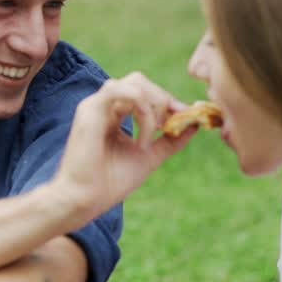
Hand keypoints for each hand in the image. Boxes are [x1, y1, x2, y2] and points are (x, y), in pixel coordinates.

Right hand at [52, 72, 196, 222]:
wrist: (85, 200)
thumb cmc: (110, 183)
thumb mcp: (149, 157)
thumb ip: (171, 140)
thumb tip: (195, 123)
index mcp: (114, 114)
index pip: (145, 91)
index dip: (169, 100)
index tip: (188, 116)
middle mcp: (104, 106)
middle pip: (141, 81)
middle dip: (163, 100)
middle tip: (169, 127)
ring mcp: (95, 105)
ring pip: (134, 83)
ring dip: (153, 108)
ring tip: (152, 136)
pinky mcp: (90, 110)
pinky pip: (121, 90)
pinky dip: (141, 110)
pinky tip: (142, 139)